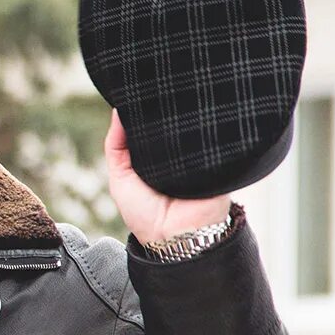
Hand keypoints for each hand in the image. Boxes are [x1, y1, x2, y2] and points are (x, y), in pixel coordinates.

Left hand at [104, 109, 231, 244]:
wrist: (174, 239)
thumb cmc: (145, 215)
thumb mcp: (120, 179)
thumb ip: (116, 147)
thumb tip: (118, 110)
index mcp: (158, 156)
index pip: (155, 125)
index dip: (147, 112)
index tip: (140, 95)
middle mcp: (180, 154)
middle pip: (174, 124)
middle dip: (164, 113)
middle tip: (156, 99)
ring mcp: (201, 157)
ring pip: (193, 130)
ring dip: (183, 123)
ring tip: (172, 117)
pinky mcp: (219, 162)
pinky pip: (212, 142)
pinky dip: (202, 136)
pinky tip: (191, 130)